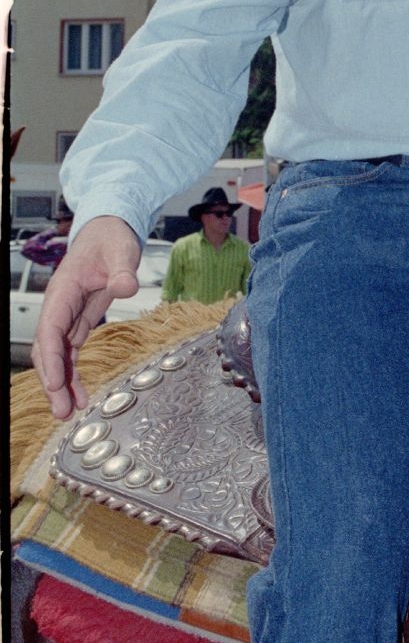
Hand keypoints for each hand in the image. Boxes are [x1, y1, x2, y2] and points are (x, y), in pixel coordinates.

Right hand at [32, 216, 141, 419]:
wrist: (109, 231)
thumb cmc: (111, 239)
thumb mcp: (121, 251)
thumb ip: (123, 270)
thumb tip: (126, 287)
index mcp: (64, 289)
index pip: (51, 328)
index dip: (51, 358)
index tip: (56, 383)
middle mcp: (60, 305)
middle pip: (48, 348)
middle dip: (52, 381)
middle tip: (62, 411)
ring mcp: (66, 315)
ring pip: (57, 354)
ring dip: (60, 383)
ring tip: (68, 412)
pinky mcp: (78, 320)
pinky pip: (70, 351)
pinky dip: (72, 373)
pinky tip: (78, 394)